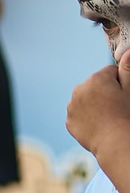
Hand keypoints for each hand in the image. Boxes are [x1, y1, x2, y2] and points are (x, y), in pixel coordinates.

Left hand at [67, 60, 129, 192]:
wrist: (115, 141)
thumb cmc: (126, 113)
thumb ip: (128, 69)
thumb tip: (128, 51)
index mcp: (96, 79)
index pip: (109, 72)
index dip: (120, 82)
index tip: (123, 93)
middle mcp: (79, 89)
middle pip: (95, 85)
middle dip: (105, 91)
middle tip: (116, 106)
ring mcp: (72, 106)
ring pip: (86, 99)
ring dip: (95, 103)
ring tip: (108, 115)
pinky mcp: (69, 120)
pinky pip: (79, 113)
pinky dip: (87, 116)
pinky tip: (99, 123)